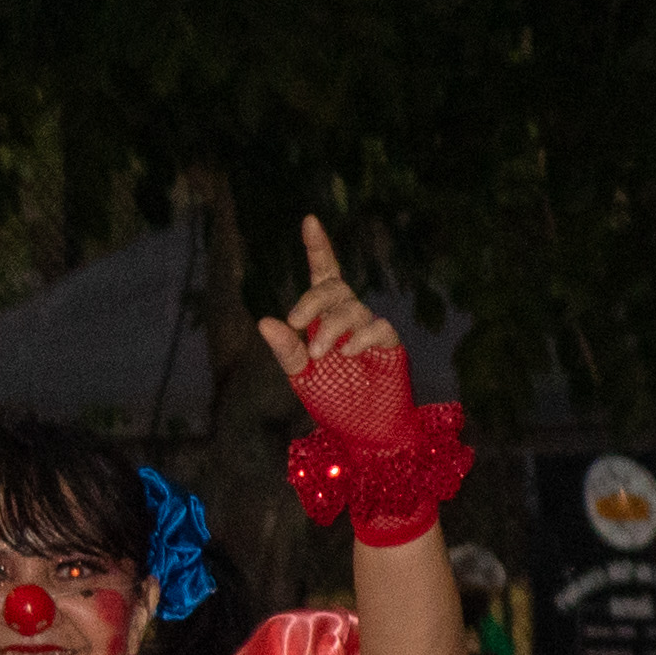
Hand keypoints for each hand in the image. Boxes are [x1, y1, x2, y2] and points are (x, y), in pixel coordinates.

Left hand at [256, 219, 414, 438]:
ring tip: (322, 354)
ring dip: (333, 327)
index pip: (323, 276)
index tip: (310, 221)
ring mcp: (370, 330)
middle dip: (313, 300)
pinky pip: (379, 327)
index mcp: (324, 318)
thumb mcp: (302, 376)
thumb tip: (265, 321)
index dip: (319, 248)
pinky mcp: (391, 346)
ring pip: (353, 308)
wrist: (365, 433)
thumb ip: (288, 350)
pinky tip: (349, 352)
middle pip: (335, 288)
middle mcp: (348, 317)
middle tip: (296, 322)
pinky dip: (363, 336)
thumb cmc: (334, 401)